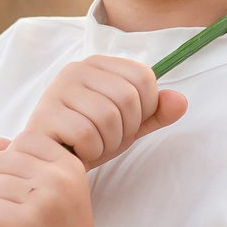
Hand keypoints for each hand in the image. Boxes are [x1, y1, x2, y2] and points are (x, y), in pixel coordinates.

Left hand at [0, 134, 132, 226]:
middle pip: (2, 161)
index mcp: (69, 165)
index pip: (25, 139)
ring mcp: (44, 202)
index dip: (12, 161)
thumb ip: (28, 165)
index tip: (17, 187)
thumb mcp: (55, 193)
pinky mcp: (26, 226)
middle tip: (4, 208)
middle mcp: (59, 179)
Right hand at [20, 56, 186, 167]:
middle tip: (108, 140)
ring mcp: (58, 90)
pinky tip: (79, 152)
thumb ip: (155, 113)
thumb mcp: (128, 125)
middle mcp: (77, 69)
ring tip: (93, 146)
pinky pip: (86, 134)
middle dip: (126, 130)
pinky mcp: (45, 114)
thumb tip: (181, 102)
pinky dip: (91, 151)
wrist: (50, 163)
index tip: (127, 124)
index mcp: (99, 64)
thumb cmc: (89, 140)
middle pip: (128, 97)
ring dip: (108, 143)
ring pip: (109, 117)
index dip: (145, 109)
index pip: (144, 77)